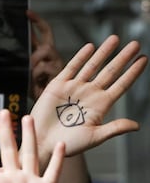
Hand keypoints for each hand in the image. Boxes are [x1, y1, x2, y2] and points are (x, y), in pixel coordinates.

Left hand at [0, 111, 64, 182]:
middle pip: (8, 149)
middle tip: (3, 111)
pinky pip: (52, 172)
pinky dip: (58, 160)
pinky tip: (61, 144)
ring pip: (29, 154)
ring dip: (29, 137)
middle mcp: (11, 178)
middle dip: (5, 131)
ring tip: (27, 118)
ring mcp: (29, 182)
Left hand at [27, 10, 63, 99]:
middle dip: (37, 25)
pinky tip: (33, 79)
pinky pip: (45, 66)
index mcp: (43, 54)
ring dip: (34, 57)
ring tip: (28, 68)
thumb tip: (9, 50)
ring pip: (45, 50)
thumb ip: (21, 61)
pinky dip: (36, 71)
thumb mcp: (24, 72)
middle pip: (46, 38)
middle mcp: (50, 56)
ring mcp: (55, 63)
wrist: (42, 106)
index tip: (27, 12)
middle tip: (27, 17)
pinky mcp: (58, 72)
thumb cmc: (34, 90)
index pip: (43, 33)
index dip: (37, 21)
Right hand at [30, 35, 147, 167]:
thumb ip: (114, 128)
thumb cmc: (68, 143)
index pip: (121, 85)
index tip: (144, 59)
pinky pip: (71, 67)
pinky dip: (81, 57)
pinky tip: (90, 47)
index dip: (132, 72)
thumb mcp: (94, 137)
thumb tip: (137, 125)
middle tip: (136, 44)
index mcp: (100, 106)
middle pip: (110, 71)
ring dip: (104, 52)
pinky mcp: (58, 85)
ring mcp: (74, 88)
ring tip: (115, 39)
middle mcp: (89, 94)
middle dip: (123, 58)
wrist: (42, 141)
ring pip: (92, 66)